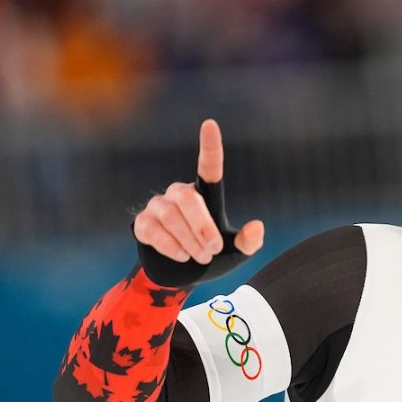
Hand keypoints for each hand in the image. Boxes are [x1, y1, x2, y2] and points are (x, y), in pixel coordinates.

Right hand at [133, 120, 263, 263]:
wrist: (183, 277)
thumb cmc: (213, 256)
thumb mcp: (237, 254)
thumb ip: (249, 242)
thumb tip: (258, 226)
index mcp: (205, 195)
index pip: (208, 166)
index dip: (209, 146)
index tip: (210, 124)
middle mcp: (179, 194)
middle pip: (188, 199)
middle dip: (202, 226)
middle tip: (213, 248)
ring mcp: (158, 207)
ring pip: (171, 216)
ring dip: (189, 240)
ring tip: (200, 256)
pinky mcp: (142, 223)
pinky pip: (153, 230)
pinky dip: (171, 246)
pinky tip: (182, 255)